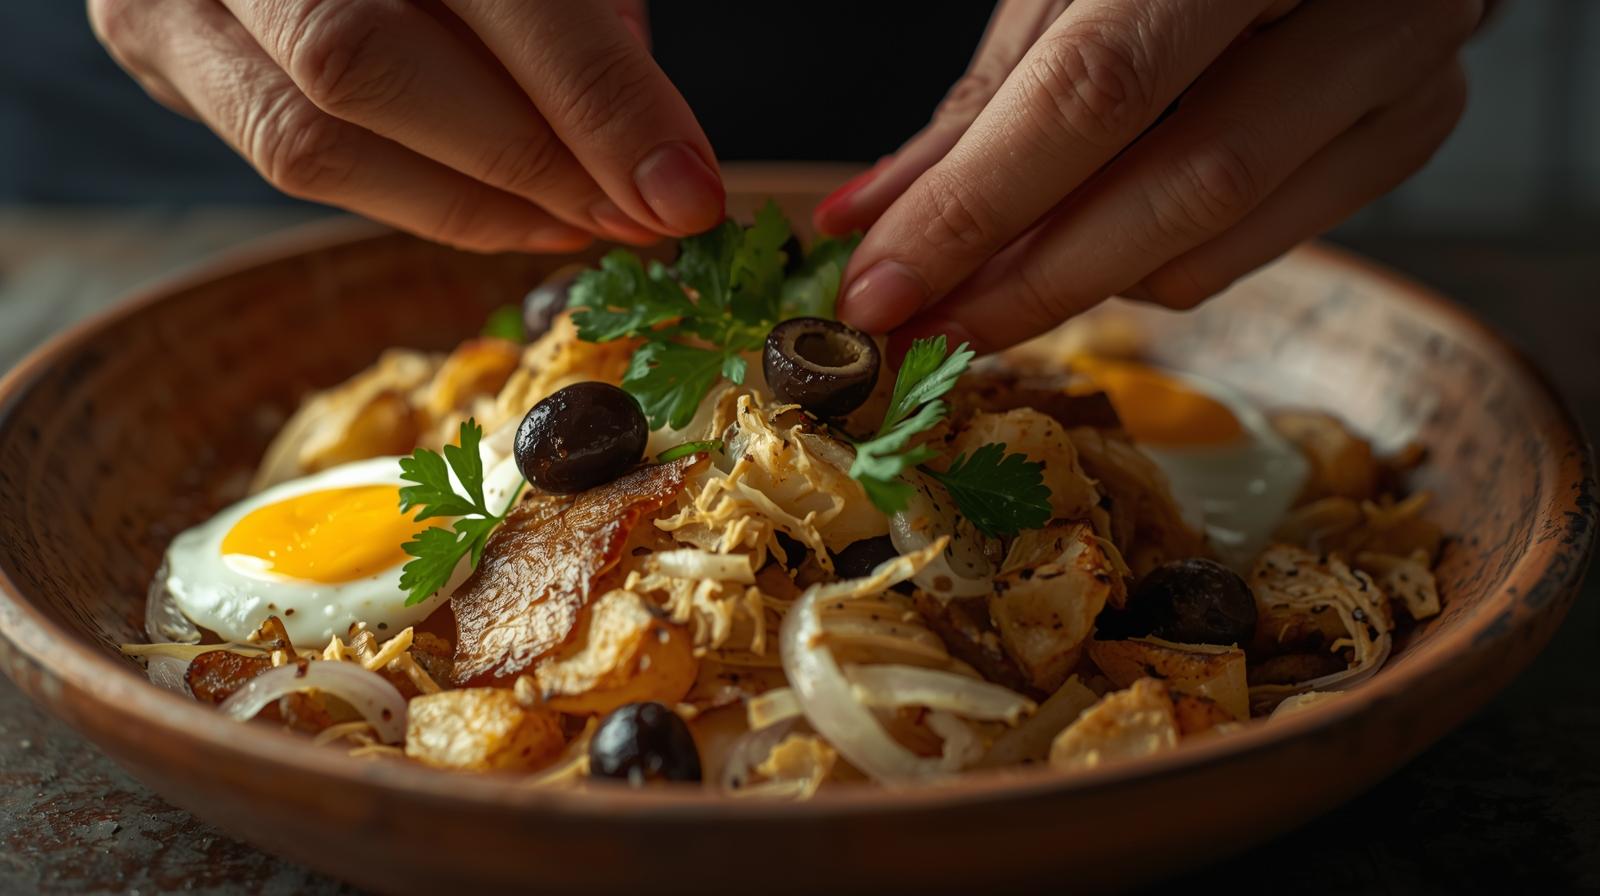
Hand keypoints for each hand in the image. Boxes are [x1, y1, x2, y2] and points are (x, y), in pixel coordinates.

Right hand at [88, 0, 724, 252]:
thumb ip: (576, 7)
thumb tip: (646, 142)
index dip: (598, 98)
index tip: (685, 188)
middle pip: (370, 64)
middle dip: (530, 163)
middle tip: (639, 218)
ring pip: (315, 137)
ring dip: (473, 207)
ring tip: (581, 223)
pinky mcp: (149, 38)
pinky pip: (287, 157)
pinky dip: (418, 201)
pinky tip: (508, 212)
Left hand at [818, 0, 1480, 352]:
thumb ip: (985, 100)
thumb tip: (872, 222)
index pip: (1096, 94)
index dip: (977, 206)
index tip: (880, 291)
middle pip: (1184, 188)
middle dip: (1029, 281)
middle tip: (923, 332)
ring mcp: (1406, 65)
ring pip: (1225, 235)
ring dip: (1083, 284)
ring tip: (987, 287)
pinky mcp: (1416, 123)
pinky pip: (1261, 243)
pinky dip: (1155, 264)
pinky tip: (1094, 243)